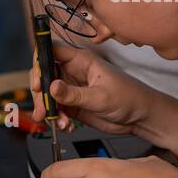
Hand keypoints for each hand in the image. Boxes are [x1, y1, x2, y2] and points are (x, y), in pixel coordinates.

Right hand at [29, 42, 154, 136]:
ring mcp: (72, 88)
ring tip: (58, 122)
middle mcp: (73, 72)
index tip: (37, 83)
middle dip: (39, 94)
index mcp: (81, 60)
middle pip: (44, 75)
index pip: (51, 51)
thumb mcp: (100, 97)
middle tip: (42, 110)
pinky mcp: (73, 105)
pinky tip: (66, 126)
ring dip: (48, 110)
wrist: (141, 117)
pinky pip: (56, 109)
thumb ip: (74, 94)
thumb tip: (51, 87)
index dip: (39, 63)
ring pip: (47, 95)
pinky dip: (56, 119)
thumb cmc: (129, 98)